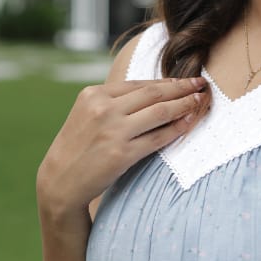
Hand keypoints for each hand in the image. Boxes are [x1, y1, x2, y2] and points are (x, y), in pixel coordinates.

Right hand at [36, 76, 209, 225]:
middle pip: (153, 94)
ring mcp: (112, 131)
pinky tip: (189, 124)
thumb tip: (156, 90)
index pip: (138, 84)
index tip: (184, 80)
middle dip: (181, 88)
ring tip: (200, 101)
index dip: (165, 81)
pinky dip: (177, 129)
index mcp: (93, 94)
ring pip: (160, 112)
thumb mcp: (88, 114)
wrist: (60, 180)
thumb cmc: (79, 146)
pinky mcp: (121, 154)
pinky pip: (157, 138)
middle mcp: (103, 109)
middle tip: (201, 84)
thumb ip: (114, 101)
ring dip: (185, 105)